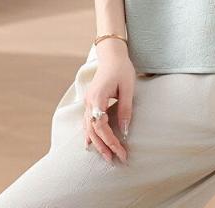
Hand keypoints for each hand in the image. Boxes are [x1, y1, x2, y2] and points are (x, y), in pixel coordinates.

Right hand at [83, 39, 135, 162]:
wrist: (112, 55)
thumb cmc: (122, 69)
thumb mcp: (128, 88)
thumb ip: (125, 108)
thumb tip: (125, 130)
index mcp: (98, 97)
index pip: (101, 125)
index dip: (110, 140)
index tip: (121, 150)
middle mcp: (89, 102)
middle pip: (93, 130)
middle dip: (104, 146)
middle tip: (115, 159)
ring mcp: (88, 102)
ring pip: (88, 128)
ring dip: (97, 143)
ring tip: (106, 156)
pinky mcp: (90, 101)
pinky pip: (87, 122)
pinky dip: (90, 134)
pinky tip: (90, 144)